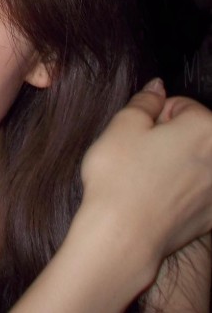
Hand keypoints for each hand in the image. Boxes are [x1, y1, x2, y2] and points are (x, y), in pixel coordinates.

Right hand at [80, 79, 211, 268]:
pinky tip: (157, 199)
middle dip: (168, 139)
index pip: (181, 106)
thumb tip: (158, 87)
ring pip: (194, 162)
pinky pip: (198, 191)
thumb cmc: (119, 178)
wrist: (123, 235)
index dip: (152, 118)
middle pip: (193, 134)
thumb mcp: (121, 126)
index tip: (136, 136)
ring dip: (175, 164)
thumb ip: (145, 101)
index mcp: (206, 128)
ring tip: (144, 179)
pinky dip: (181, 191)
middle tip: (137, 157)